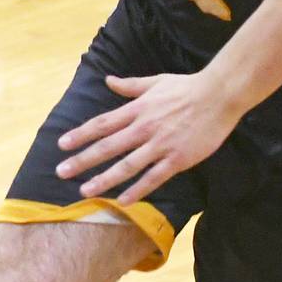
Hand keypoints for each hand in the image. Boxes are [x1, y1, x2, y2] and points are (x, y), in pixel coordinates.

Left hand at [56, 69, 242, 203]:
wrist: (219, 95)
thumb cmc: (187, 87)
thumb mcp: (156, 82)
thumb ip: (130, 85)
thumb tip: (108, 80)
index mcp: (138, 109)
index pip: (103, 123)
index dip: (81, 134)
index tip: (62, 145)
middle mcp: (144, 127)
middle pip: (108, 146)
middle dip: (83, 160)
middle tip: (62, 172)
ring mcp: (160, 144)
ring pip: (127, 165)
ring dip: (104, 179)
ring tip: (85, 190)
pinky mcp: (177, 159)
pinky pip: (154, 177)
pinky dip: (138, 190)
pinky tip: (124, 201)